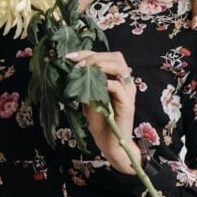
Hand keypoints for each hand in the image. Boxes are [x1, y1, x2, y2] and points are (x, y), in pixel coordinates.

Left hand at [67, 50, 139, 173]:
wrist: (110, 143)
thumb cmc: (100, 121)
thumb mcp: (88, 97)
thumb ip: (84, 83)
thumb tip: (70, 68)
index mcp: (115, 78)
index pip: (105, 56)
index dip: (87, 53)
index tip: (69, 56)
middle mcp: (124, 82)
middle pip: (115, 57)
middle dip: (94, 57)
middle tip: (77, 65)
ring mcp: (128, 92)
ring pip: (119, 67)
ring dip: (99, 66)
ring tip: (83, 71)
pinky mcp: (128, 104)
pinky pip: (118, 87)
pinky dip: (104, 83)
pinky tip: (92, 86)